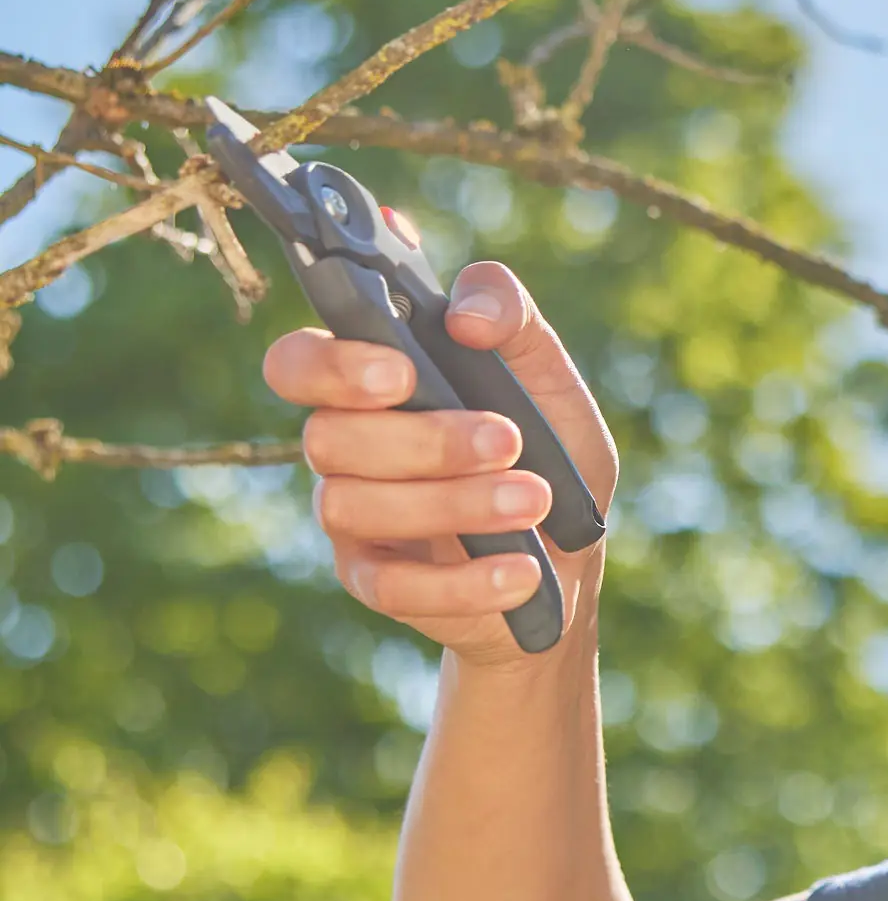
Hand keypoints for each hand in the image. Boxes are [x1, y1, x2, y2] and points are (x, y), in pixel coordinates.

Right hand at [263, 262, 620, 667]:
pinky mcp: (379, 582)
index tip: (402, 374)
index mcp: (371, 385)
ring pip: (354, 507)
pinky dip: (464, 581)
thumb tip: (465, 312)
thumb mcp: (550, 374)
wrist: (575, 549)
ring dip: (453, 503)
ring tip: (534, 500)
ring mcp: (354, 518)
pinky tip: (522, 570)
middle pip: (328, 438)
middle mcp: (346, 447)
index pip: (298, 363)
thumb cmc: (548, 448)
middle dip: (424, 440)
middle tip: (507, 439)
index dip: (329, 366)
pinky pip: (392, 588)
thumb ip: (511, 316)